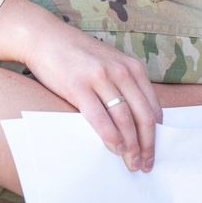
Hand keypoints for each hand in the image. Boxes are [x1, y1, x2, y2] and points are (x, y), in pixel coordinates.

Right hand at [0, 0, 161, 173]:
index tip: (153, 152)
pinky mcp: (78, 86)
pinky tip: (115, 149)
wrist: (45, 37)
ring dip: (131, 146)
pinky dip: (110, 136)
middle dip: (147, 145)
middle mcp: (120, 71)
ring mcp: (100, 78)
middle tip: (145, 165)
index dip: (156, 134)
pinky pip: (100, 117)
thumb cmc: (77, 54)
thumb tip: (136, 121)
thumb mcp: (109, 63)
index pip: (152, 107)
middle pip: (143, 116)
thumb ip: (124, 85)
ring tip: (131, 163)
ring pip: (124, 119)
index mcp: (132, 67)